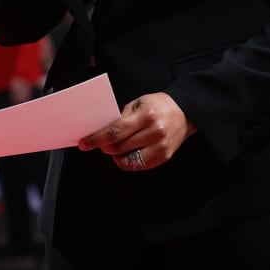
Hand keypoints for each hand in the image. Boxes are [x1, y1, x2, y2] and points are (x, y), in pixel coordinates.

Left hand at [78, 92, 196, 172]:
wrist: (184, 113)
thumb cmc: (158, 105)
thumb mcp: (138, 103)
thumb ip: (121, 117)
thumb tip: (102, 132)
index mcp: (146, 115)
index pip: (115, 131)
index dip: (97, 139)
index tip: (84, 143)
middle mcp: (154, 132)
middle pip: (120, 147)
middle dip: (105, 147)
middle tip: (99, 144)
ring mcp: (161, 147)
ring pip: (129, 160)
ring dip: (116, 156)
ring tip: (114, 149)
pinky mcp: (164, 157)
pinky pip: (139, 166)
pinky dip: (128, 162)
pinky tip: (125, 154)